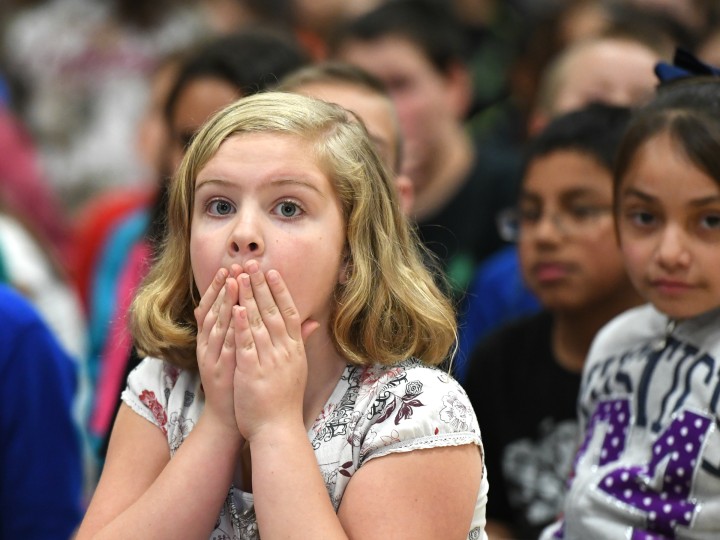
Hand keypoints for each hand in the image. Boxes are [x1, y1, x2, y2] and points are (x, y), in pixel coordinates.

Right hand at [194, 266, 243, 438]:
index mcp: (212, 341)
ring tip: (234, 282)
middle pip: (213, 311)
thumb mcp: (239, 354)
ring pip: (216, 325)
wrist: (228, 419)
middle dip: (223, 287)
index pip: (214, 307)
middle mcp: (208, 346)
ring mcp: (212, 358)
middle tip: (233, 266)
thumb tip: (252, 309)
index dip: (222, 287)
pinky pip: (224, 347)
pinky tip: (237, 315)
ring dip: (225, 302)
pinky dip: (230, 330)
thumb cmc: (238, 384)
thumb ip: (244, 332)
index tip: (233, 267)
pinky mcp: (219, 372)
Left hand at [231, 260, 319, 440]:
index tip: (272, 272)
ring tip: (241, 277)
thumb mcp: (297, 367)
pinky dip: (241, 325)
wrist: (277, 429)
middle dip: (262, 286)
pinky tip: (235, 308)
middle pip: (273, 312)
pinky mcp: (253, 371)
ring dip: (249, 298)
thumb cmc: (284, 400)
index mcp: (295, 349)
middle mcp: (285, 351)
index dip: (280, 291)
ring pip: (258, 323)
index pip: (289, 313)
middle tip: (253, 264)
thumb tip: (313, 322)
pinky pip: (247, 344)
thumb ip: (302, 342)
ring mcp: (270, 360)